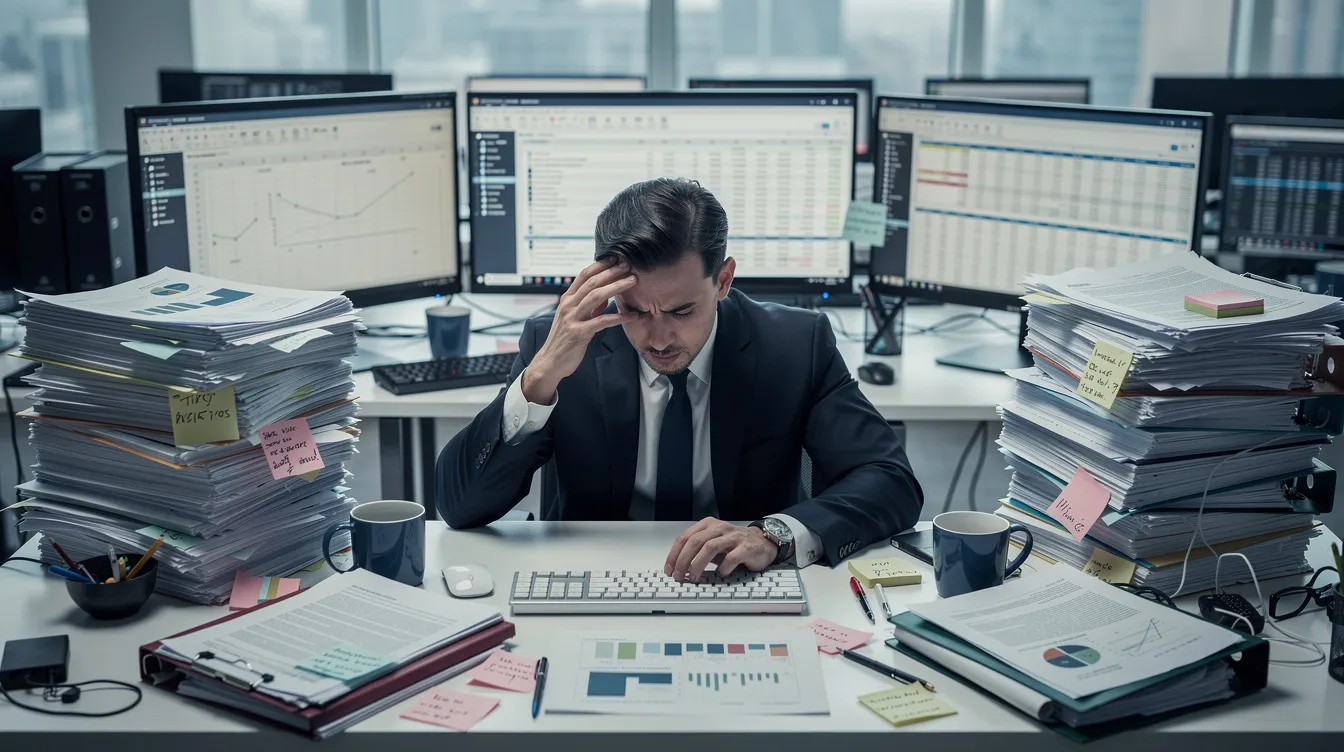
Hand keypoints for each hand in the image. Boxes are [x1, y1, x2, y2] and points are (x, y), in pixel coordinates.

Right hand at [522, 259, 636, 403]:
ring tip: (632, 281)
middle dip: (612, 272)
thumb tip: (606, 295)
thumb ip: (589, 306)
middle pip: (592, 282)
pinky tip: (631, 316)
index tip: (616, 258)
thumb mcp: (574, 318)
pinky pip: (602, 321)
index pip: (584, 275)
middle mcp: (568, 305)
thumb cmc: (564, 340)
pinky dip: (618, 317)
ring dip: (616, 287)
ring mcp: (573, 319)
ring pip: (597, 296)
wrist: (550, 362)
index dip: (601, 265)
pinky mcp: (579, 333)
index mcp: (567, 299)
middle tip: (628, 266)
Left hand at [664, 518, 777, 581]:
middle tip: (678, 575)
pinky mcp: (746, 548)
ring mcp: (733, 537)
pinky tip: (721, 573)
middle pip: (695, 542)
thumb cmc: (735, 544)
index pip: (685, 537)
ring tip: (694, 577)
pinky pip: (731, 558)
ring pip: (710, 547)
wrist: (763, 542)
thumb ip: (697, 550)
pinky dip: (723, 568)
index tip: (669, 568)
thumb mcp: (713, 542)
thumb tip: (678, 567)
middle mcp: (719, 528)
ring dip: (698, 564)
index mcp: (708, 525)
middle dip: (683, 560)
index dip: (674, 554)